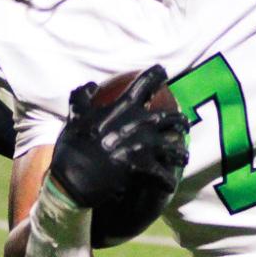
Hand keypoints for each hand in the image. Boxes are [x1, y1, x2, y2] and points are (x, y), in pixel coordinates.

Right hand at [51, 65, 190, 211]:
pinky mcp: (145, 168)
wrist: (74, 177)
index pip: (146, 82)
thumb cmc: (74, 146)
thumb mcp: (74, 116)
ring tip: (181, 157)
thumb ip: (82, 97)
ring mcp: (146, 146)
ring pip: (175, 148)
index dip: (157, 74)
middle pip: (172, 118)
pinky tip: (169, 185)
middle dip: (180, 122)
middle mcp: (141, 123)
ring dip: (180, 153)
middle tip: (181, 126)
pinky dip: (168, 181)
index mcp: (125, 107)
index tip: (163, 72)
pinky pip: (164, 176)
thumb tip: (90, 85)